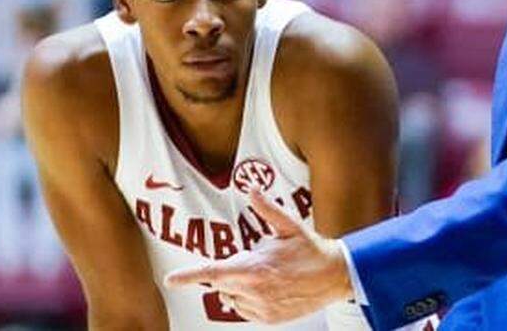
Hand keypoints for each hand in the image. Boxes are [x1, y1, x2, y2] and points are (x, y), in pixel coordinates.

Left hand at [164, 190, 353, 323]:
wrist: (335, 276)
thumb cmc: (312, 250)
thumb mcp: (289, 225)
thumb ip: (266, 208)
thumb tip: (252, 188)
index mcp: (254, 268)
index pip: (213, 272)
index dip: (188, 276)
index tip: (171, 279)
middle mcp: (254, 291)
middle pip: (221, 284)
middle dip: (230, 272)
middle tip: (254, 260)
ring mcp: (262, 308)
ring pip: (231, 299)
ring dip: (239, 288)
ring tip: (265, 275)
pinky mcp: (269, 318)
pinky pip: (245, 311)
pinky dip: (250, 300)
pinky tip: (270, 288)